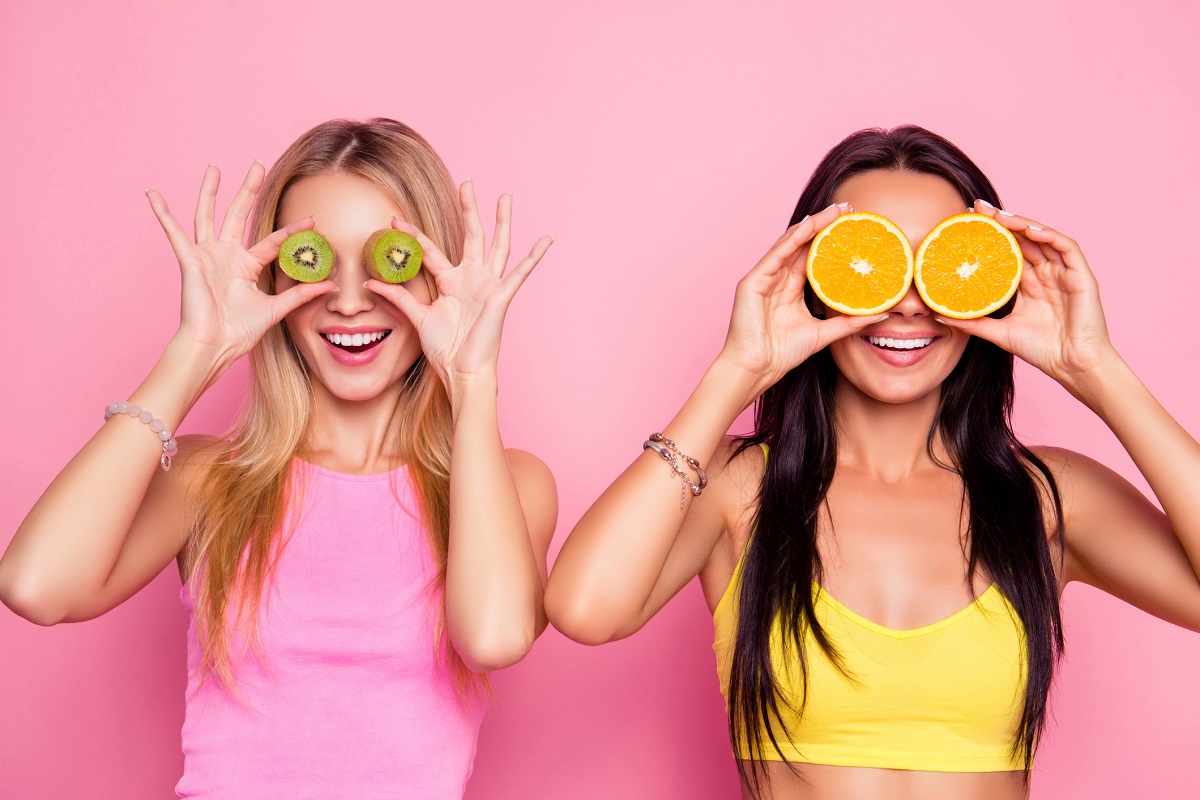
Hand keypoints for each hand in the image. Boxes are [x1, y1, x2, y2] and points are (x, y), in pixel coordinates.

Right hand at [146, 162, 335, 369]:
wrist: (213, 345)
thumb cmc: (238, 332)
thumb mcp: (275, 309)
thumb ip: (300, 294)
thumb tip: (330, 285)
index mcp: (245, 266)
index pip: (273, 241)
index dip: (293, 230)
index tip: (313, 219)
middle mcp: (226, 255)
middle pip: (238, 214)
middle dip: (248, 189)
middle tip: (258, 164)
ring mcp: (207, 255)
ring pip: (208, 215)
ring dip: (210, 191)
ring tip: (214, 168)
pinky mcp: (189, 259)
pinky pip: (173, 232)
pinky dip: (162, 213)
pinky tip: (152, 194)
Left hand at [364, 180, 552, 390]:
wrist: (463, 371)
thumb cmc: (445, 348)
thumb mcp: (417, 318)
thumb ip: (398, 297)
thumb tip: (371, 282)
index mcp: (452, 281)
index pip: (431, 251)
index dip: (413, 235)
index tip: (395, 219)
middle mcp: (472, 278)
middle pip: (472, 235)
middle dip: (469, 209)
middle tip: (466, 182)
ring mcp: (488, 285)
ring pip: (497, 245)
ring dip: (502, 221)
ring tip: (505, 197)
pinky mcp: (501, 296)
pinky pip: (520, 273)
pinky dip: (534, 257)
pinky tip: (546, 240)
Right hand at [718, 202, 889, 399]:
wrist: (756, 368)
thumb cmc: (782, 353)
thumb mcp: (824, 334)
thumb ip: (850, 322)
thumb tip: (882, 314)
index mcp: (790, 288)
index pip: (814, 257)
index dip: (832, 240)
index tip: (854, 227)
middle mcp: (777, 278)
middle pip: (804, 245)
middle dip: (825, 225)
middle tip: (848, 209)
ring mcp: (764, 277)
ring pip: (791, 243)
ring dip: (813, 225)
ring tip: (834, 211)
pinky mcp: (753, 281)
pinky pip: (776, 254)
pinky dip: (793, 238)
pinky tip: (809, 225)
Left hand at [938, 201, 1120, 395]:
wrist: (1072, 366)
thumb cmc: (1041, 350)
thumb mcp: (998, 332)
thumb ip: (971, 322)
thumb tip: (937, 314)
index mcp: (1029, 283)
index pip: (1007, 251)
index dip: (989, 235)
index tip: (964, 223)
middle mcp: (1046, 273)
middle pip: (1022, 239)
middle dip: (1001, 221)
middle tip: (976, 209)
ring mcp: (1063, 272)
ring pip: (1042, 237)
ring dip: (1021, 223)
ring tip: (998, 215)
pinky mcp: (1080, 275)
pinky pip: (1066, 247)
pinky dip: (1048, 235)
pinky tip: (1029, 230)